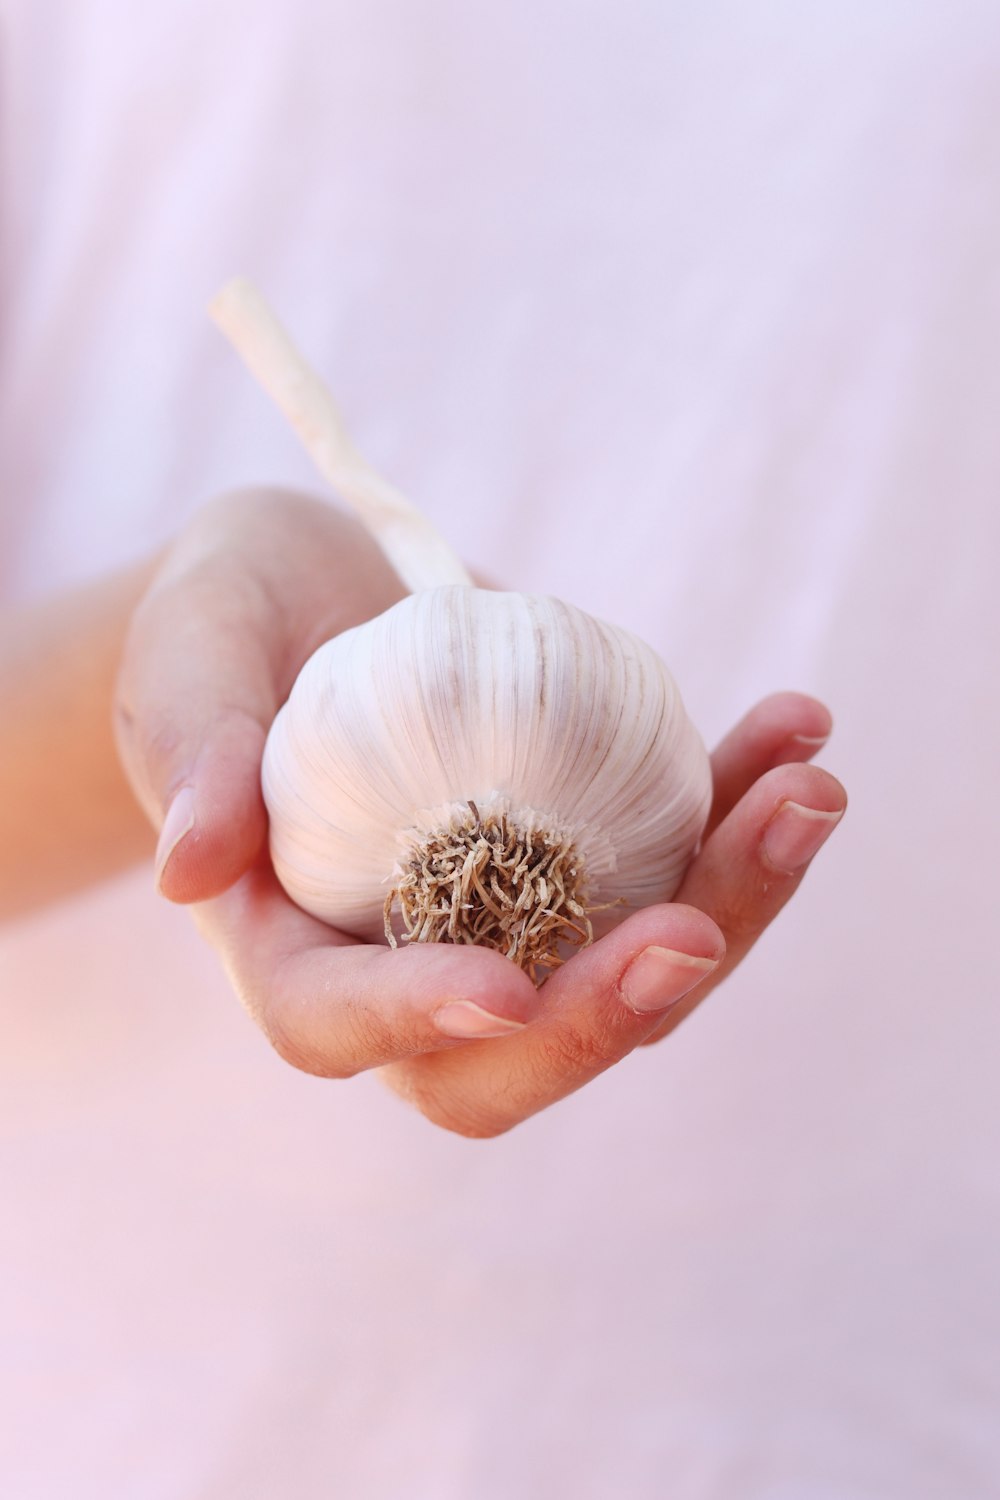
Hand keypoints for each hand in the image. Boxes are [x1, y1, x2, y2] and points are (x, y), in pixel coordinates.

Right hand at [116, 488, 845, 1135]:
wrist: (318, 598)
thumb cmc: (229, 622)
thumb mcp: (190, 649)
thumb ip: (189, 743)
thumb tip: (191, 866)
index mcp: (287, 941)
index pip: (333, 1023)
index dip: (412, 1023)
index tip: (500, 988)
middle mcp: (406, 964)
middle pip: (511, 1055)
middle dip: (613, 1012)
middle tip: (699, 926)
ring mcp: (509, 923)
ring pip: (625, 978)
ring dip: (729, 906)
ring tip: (804, 789)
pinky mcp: (584, 865)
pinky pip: (673, 876)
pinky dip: (739, 818)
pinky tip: (792, 732)